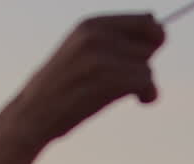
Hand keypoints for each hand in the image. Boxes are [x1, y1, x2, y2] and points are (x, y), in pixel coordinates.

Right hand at [24, 14, 165, 142]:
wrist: (33, 114)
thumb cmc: (63, 88)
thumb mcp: (84, 52)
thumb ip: (118, 40)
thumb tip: (161, 29)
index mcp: (91, 24)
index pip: (146, 19)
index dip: (153, 40)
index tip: (145, 58)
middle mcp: (96, 34)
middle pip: (150, 44)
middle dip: (146, 64)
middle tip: (132, 81)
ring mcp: (100, 56)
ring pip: (148, 66)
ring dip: (145, 84)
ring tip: (131, 94)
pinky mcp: (106, 78)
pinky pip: (146, 82)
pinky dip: (148, 94)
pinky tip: (141, 101)